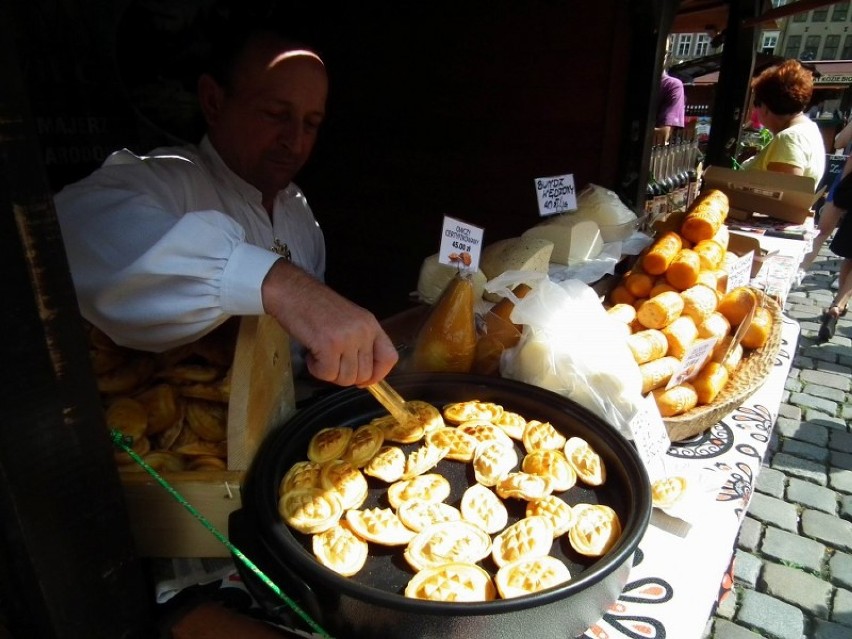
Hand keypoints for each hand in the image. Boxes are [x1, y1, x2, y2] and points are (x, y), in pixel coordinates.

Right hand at [261, 259, 397, 385]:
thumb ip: (359, 343)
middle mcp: (363, 331)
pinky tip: (311, 356)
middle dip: (345, 376)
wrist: (291, 291)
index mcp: (371, 324)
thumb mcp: (348, 321)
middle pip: (364, 374)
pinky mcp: (328, 345)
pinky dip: (316, 370)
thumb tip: (363, 377)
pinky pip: (328, 374)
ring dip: (329, 373)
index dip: (378, 374)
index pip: (389, 358)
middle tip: (330, 363)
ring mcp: (347, 338)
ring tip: (319, 355)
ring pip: (346, 378)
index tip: (363, 380)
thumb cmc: (315, 306)